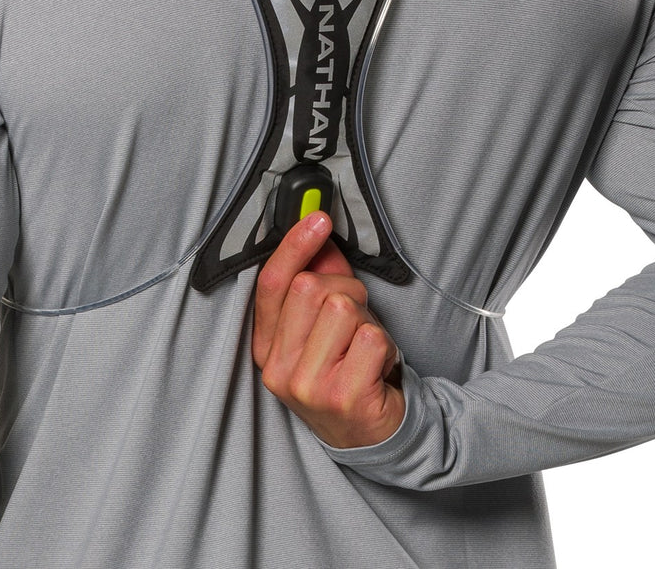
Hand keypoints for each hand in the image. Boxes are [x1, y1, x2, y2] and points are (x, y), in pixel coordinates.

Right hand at [252, 211, 405, 448]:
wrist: (372, 437)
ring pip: (344, 307)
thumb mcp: (324, 330)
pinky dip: (386, 344)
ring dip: (367, 319)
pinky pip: (372, 336)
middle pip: (311, 287)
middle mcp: (280, 368)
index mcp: (267, 347)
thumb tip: (320, 236)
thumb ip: (319, 282)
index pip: (272, 284)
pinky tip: (379, 366)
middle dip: (346, 289)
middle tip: (357, 316)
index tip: (318, 218)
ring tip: (365, 347)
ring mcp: (310, 386)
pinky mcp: (345, 397)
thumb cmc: (347, 373)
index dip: (294, 246)